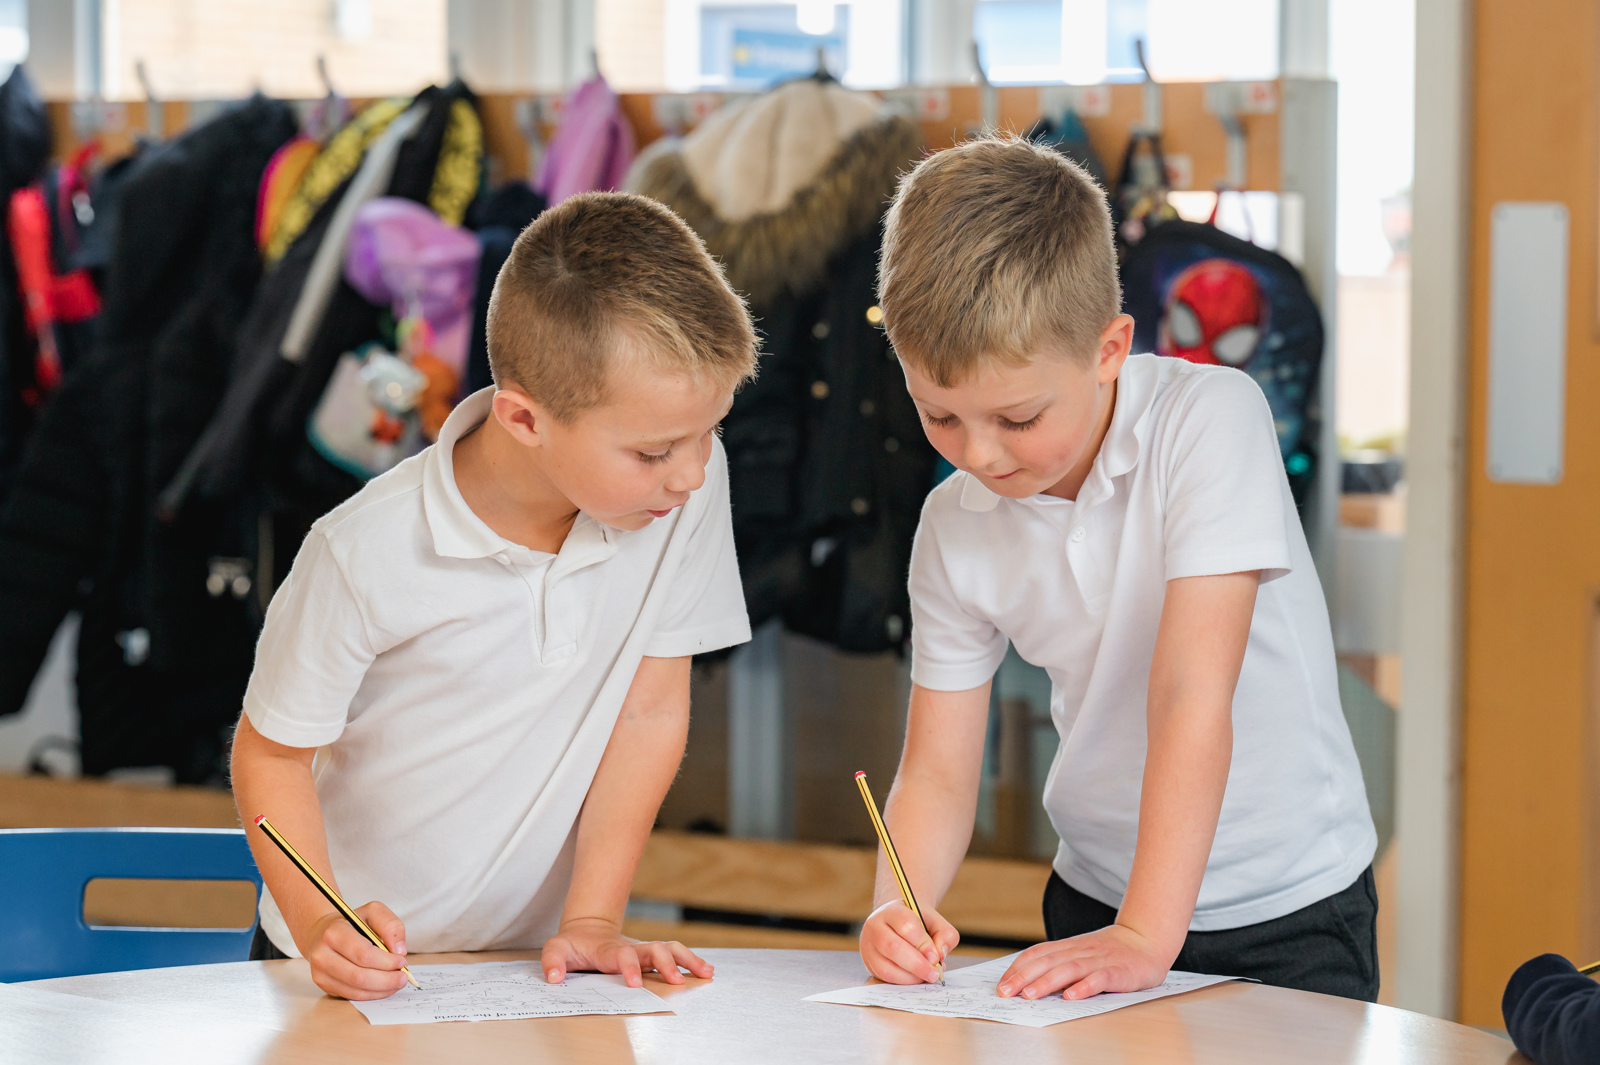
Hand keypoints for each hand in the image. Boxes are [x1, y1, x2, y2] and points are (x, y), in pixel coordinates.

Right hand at [301, 902, 409, 1000]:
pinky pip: (351, 995)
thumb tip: (399, 951)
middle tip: (403, 977)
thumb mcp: (373, 912)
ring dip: (381, 989)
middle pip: (359, 976)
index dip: (386, 961)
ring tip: (397, 982)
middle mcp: (322, 954)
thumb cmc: (353, 923)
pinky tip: (384, 987)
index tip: (402, 961)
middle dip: (386, 980)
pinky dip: (372, 994)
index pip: (363, 954)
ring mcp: (320, 972)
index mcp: (334, 932)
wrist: (324, 932)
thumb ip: (390, 925)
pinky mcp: (324, 985)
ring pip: (356, 989)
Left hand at [541, 917, 712, 986]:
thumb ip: (553, 961)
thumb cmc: (573, 943)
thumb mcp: (556, 948)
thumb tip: (553, 977)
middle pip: (654, 949)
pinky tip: (706, 971)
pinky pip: (674, 954)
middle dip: (667, 964)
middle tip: (677, 982)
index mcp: (609, 950)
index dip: (629, 967)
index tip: (635, 983)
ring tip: (705, 972)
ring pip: (670, 949)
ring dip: (687, 960)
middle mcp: (632, 948)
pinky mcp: (651, 956)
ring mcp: (643, 950)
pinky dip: (691, 961)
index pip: (622, 956)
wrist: (588, 929)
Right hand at [859, 901, 959, 983]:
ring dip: (911, 977)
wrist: (897, 923)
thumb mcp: (935, 921)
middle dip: (917, 965)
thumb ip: (945, 934)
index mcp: (891, 910)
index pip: (906, 924)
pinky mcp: (869, 963)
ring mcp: (868, 946)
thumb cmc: (918, 923)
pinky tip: (916, 978)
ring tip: (927, 976)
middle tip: (934, 974)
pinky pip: (885, 978)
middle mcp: (875, 926)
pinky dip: (903, 982)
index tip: (936, 957)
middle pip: (893, 947)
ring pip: (886, 967)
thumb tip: (940, 954)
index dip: (922, 943)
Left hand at [997, 923, 1173, 1000]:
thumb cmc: (1110, 952)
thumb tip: (1028, 981)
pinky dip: (1085, 987)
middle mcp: (1081, 951)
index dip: (1018, 968)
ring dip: (1047, 982)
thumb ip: (1060, 963)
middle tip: (1006, 992)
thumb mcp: (1081, 952)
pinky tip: (1072, 996)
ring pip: (1069, 969)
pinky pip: (1100, 979)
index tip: (1001, 984)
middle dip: (1023, 977)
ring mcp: (1100, 960)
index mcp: (1069, 947)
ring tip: (1030, 995)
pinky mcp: (1119, 972)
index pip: (1037, 954)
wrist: (1146, 941)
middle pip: (1048, 961)